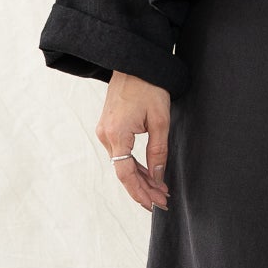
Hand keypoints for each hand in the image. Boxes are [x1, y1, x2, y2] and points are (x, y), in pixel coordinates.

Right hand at [97, 72, 172, 212]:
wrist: (134, 63)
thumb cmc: (148, 87)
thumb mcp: (159, 120)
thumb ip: (158, 151)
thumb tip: (157, 177)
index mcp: (116, 134)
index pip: (125, 174)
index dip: (140, 192)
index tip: (155, 204)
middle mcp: (105, 135)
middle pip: (123, 172)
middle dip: (143, 189)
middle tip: (163, 201)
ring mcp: (105, 131)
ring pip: (122, 165)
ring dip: (141, 179)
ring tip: (160, 191)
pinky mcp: (109, 128)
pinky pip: (121, 154)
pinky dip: (134, 166)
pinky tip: (149, 175)